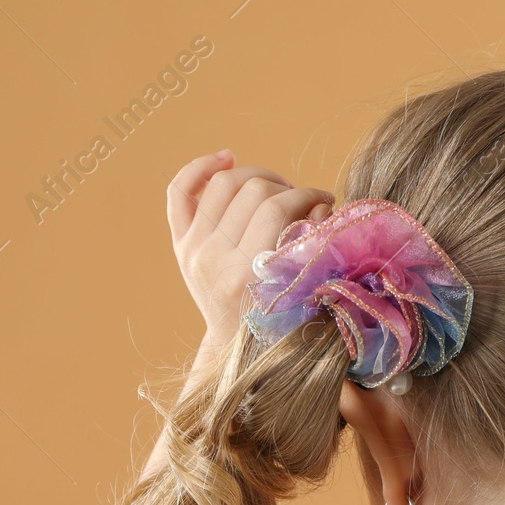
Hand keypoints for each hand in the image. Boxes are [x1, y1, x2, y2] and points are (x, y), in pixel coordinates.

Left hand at [165, 150, 333, 347]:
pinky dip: (201, 168)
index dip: (307, 195)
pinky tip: (227, 158)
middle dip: (287, 187)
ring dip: (257, 176)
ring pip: (224, 183)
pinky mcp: (180, 244)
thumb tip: (322, 203)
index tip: (325, 199)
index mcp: (247, 274)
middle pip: (254, 191)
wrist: (234, 345)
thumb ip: (314, 246)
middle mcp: (214, 259)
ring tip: (276, 188)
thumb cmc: (279, 320)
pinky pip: (180, 191)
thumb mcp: (303, 292)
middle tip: (302, 199)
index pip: (278, 208)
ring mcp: (192, 250)